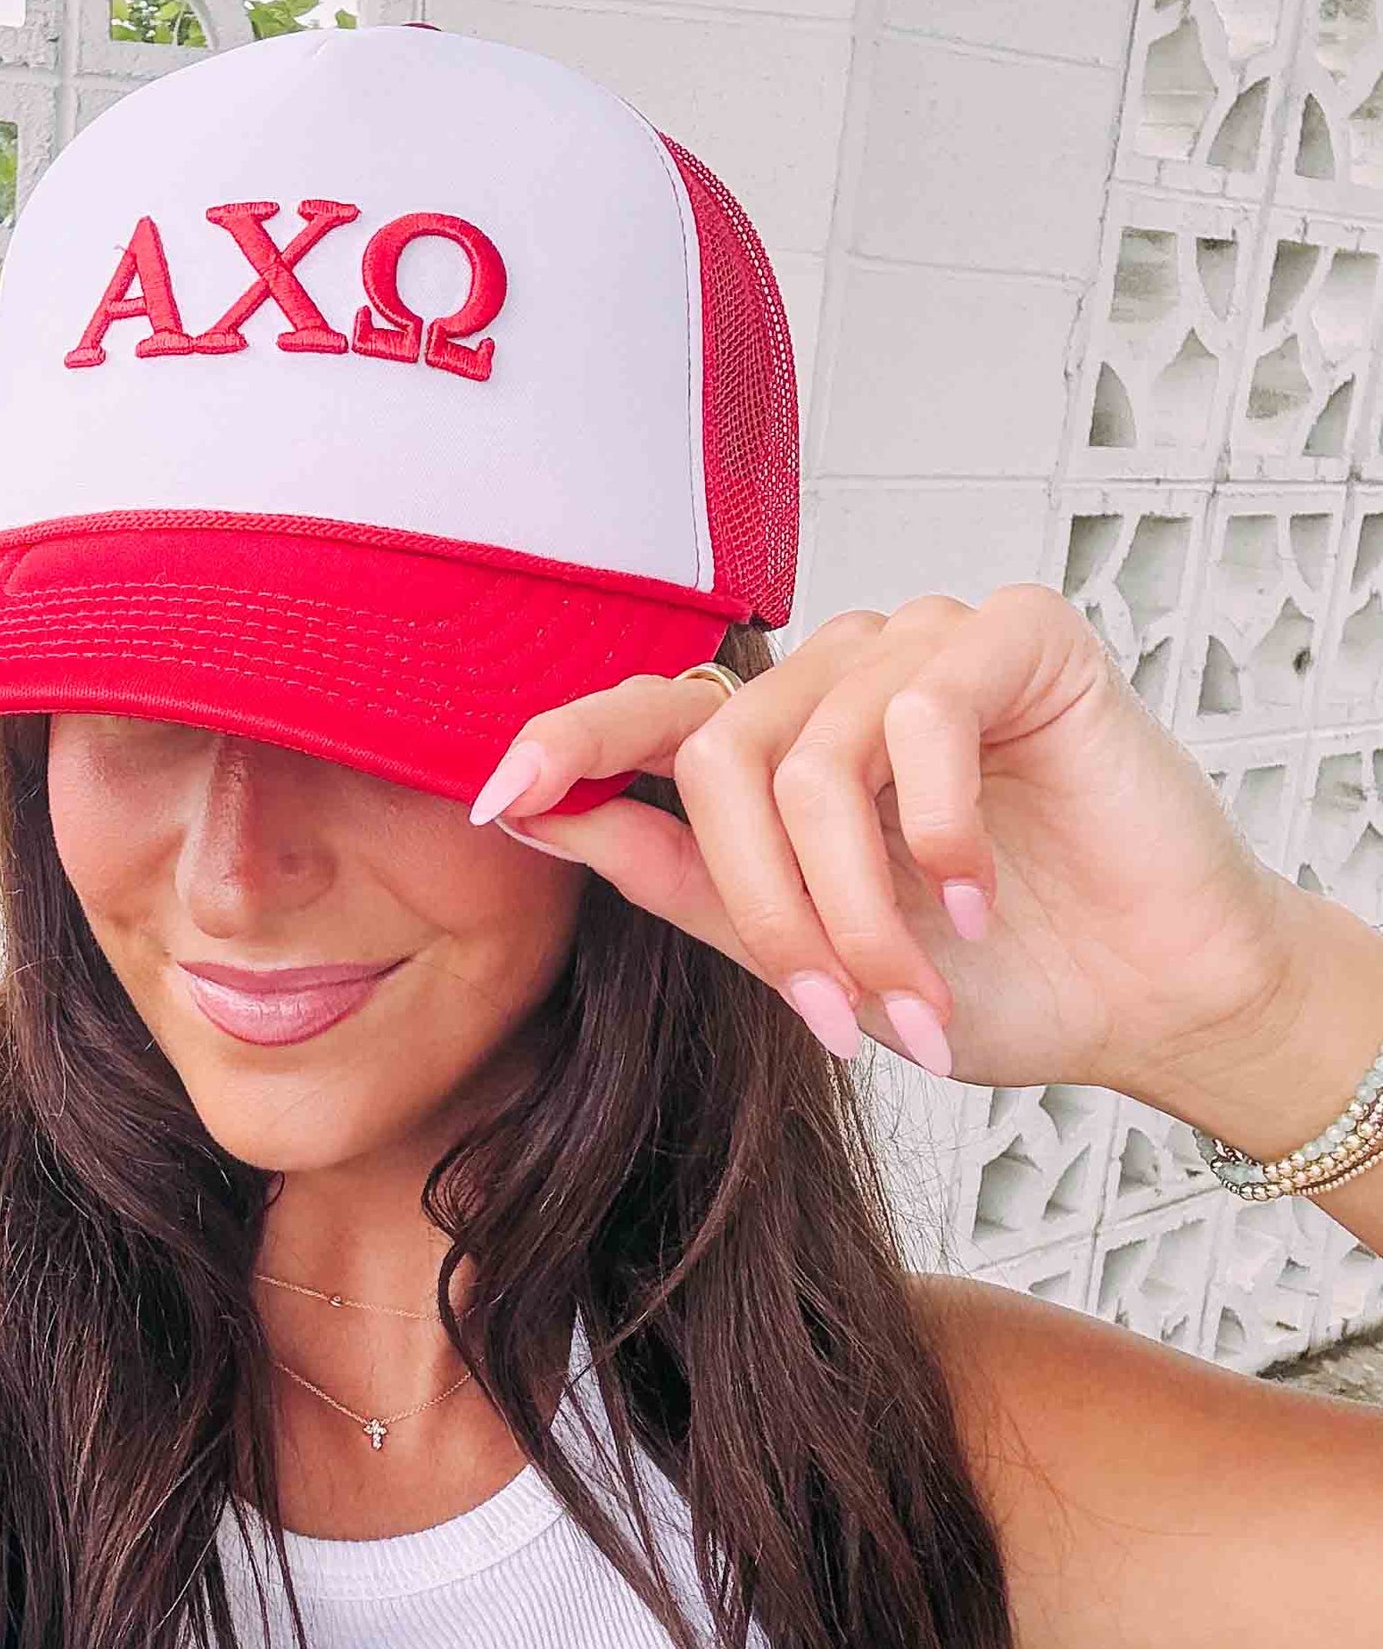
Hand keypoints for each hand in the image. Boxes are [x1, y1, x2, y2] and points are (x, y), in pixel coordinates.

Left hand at [470, 585, 1316, 1108]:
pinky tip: (982, 903)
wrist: (1151, 998)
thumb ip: (678, 879)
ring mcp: (930, 641)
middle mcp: (845, 670)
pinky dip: (939, 837)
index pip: (649, 712)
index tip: (496, 800)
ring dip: (857, 905)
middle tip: (828, 1012)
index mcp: (786, 734)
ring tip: (914, 993)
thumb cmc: (991, 975)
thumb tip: (537, 816)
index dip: (568, 744)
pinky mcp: (1021, 636)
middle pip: (718, 754)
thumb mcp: (802, 950)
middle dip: (764, 905)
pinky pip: (923, 714)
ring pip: (813, 757)